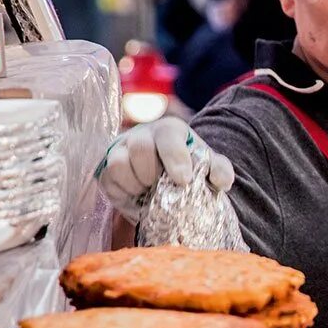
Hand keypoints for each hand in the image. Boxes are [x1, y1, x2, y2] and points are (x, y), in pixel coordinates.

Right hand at [95, 117, 234, 221]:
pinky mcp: (106, 168)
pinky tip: (137, 197)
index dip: (175, 159)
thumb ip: (220, 170)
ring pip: (118, 163)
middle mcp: (141, 135)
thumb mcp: (208, 165)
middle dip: (153, 173)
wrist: (165, 173)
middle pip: (140, 147)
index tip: (184, 180)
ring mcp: (120, 150)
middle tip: (162, 186)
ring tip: (148, 191)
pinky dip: (123, 193)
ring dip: (136, 184)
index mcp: (168, 130)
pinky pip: (108, 180)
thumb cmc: (189, 165)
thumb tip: (221, 182)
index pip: (168, 137)